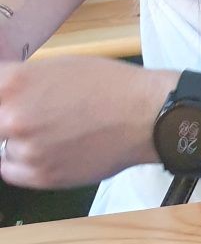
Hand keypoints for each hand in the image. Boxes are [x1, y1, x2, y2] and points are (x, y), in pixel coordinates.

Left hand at [0, 58, 174, 189]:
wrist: (143, 116)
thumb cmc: (107, 85)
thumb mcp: (55, 67)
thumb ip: (18, 81)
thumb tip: (3, 93)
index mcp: (14, 82)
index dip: (2, 96)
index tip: (7, 103)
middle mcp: (13, 117)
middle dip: (8, 119)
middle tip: (29, 116)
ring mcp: (26, 150)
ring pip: (3, 147)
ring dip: (17, 140)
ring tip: (50, 130)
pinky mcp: (40, 176)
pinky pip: (11, 170)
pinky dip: (23, 161)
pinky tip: (46, 148)